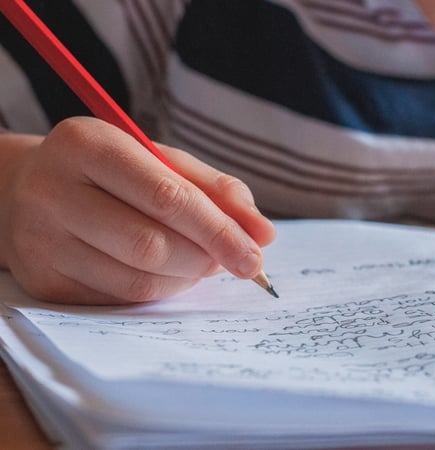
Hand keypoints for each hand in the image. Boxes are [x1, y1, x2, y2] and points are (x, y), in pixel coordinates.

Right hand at [0, 117, 274, 304]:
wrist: (26, 189)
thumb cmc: (112, 172)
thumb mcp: (161, 161)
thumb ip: (217, 190)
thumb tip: (263, 234)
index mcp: (87, 144)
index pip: (167, 196)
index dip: (219, 230)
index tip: (256, 253)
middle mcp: (53, 191)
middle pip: (151, 244)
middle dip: (206, 258)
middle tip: (233, 261)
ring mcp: (40, 241)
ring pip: (137, 280)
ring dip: (186, 277)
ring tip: (199, 261)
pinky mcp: (43, 282)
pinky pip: (120, 300)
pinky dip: (160, 291)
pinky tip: (167, 272)